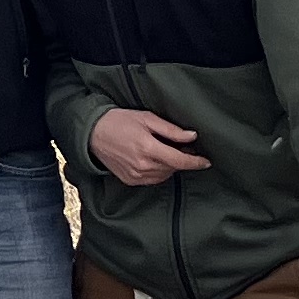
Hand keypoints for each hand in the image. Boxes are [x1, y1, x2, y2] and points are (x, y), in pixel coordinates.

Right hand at [90, 108, 208, 184]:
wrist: (91, 133)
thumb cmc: (118, 121)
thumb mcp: (145, 118)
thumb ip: (170, 130)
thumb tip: (192, 136)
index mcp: (148, 148)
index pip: (180, 160)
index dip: (195, 162)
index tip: (206, 162)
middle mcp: (143, 166)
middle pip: (173, 168)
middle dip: (180, 159)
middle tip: (180, 146)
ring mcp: (136, 176)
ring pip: (164, 175)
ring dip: (169, 165)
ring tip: (163, 151)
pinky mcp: (130, 181)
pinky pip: (153, 179)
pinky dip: (158, 171)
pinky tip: (152, 159)